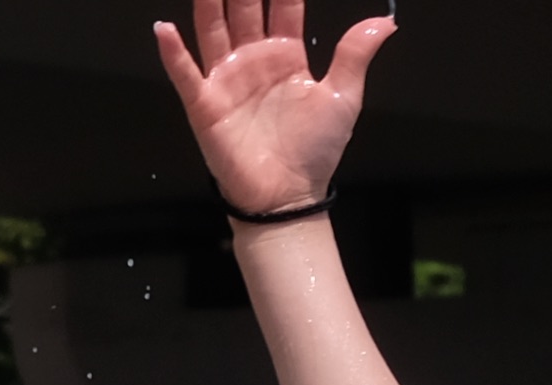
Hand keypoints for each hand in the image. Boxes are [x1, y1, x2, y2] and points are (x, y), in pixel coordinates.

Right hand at [153, 0, 390, 218]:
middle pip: (243, 7)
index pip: (282, 3)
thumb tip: (387, 20)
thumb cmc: (315, 149)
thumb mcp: (343, 96)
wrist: (289, 197)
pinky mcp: (206, 106)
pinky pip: (186, 74)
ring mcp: (227, 80)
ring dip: (208, 2)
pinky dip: (173, 53)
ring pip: (212, 28)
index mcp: (285, 54)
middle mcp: (253, 59)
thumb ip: (355, 53)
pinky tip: (164, 29)